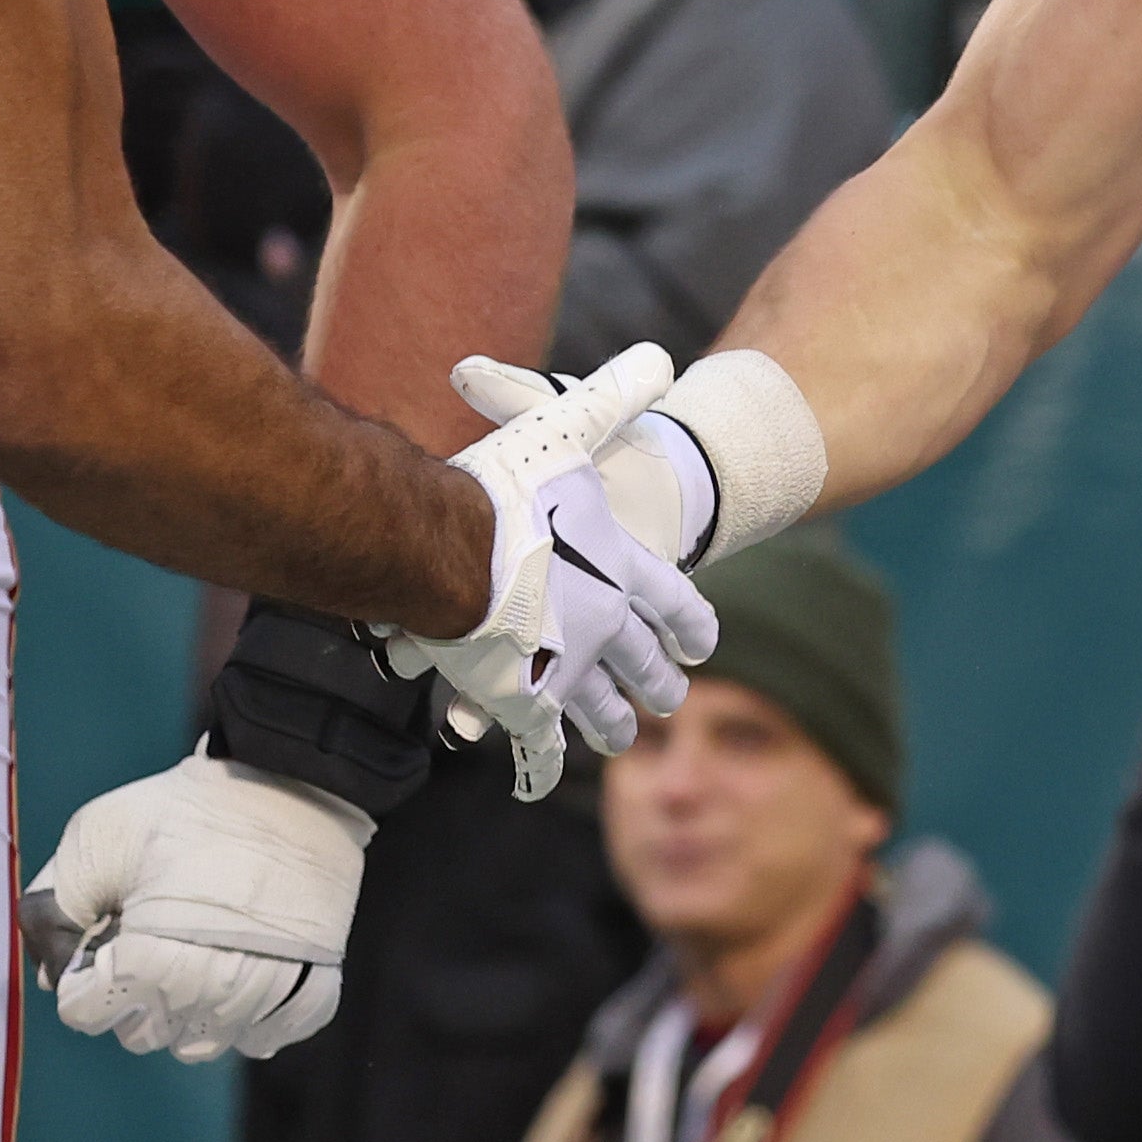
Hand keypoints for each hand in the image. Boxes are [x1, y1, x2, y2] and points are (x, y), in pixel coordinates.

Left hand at [18, 754, 368, 1061]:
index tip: (107, 933)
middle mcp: (207, 995)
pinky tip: (242, 981)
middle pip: (140, 1035)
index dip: (82, 971)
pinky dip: (250, 1020)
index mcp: (149, 965)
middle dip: (130, 993)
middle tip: (152, 933)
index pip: (84, 1014)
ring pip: (200, 1044)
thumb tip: (50, 973)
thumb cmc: (189, 808)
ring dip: (186, 1010)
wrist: (290, 778)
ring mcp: (265, 997)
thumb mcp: (96, 837)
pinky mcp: (313, 987)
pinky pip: (268, 1036)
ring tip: (197, 951)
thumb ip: (54, 910)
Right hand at [380, 344, 720, 797]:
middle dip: (658, 683)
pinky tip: (537, 784)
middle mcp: (606, 627)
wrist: (441, 547)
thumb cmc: (501, 486)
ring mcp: (565, 670)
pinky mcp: (519, 703)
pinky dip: (537, 769)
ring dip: (612, 725)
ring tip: (620, 738)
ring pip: (601, 711)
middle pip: (645, 665)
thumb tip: (660, 357)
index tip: (701, 644)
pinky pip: (536, 747)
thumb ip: (613, 398)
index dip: (690, 624)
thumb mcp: (565, 428)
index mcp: (625, 569)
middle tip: (669, 698)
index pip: (678, 604)